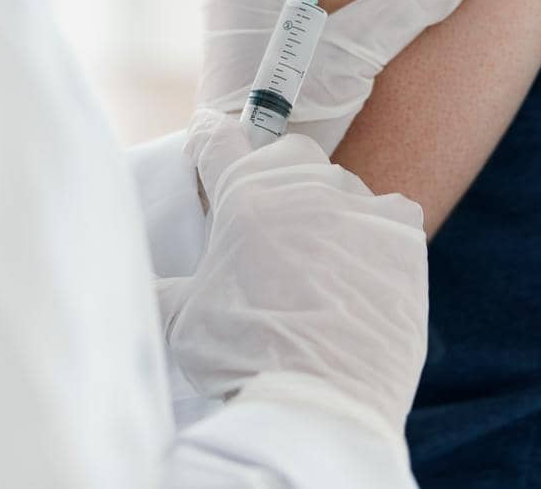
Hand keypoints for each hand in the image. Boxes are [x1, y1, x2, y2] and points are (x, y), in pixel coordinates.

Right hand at [157, 111, 428, 436]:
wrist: (321, 403)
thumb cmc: (244, 359)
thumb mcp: (180, 321)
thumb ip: (161, 285)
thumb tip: (137, 281)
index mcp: (242, 196)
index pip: (218, 137)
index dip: (208, 139)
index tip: (206, 142)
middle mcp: (302, 188)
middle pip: (287, 154)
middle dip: (274, 175)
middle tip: (268, 219)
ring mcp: (358, 207)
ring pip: (340, 186)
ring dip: (327, 211)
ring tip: (318, 261)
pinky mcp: (402, 235)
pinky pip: (389, 216)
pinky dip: (375, 235)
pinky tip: (363, 269)